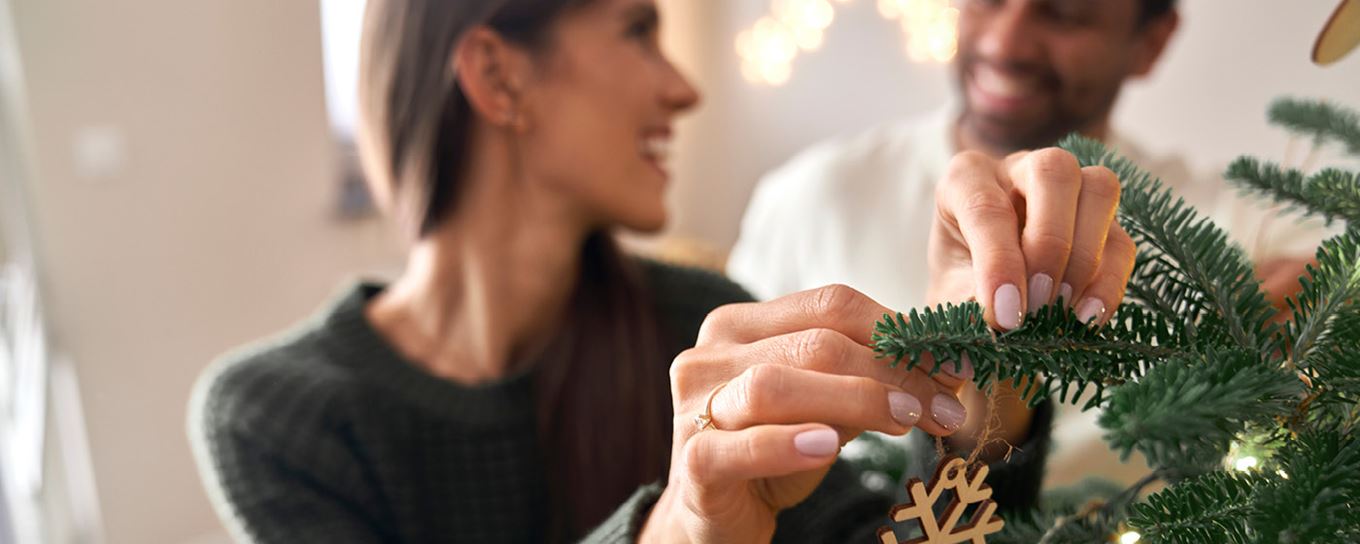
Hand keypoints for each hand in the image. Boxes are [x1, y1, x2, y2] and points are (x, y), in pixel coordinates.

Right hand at [640, 285, 971, 542]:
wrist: (715, 517)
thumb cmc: (772, 450)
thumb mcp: (823, 405)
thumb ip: (863, 379)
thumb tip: (945, 366)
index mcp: (740, 326)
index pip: (830, 305)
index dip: (899, 330)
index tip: (954, 363)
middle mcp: (709, 355)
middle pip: (813, 343)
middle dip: (892, 371)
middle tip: (945, 405)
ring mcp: (694, 407)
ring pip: (775, 385)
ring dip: (856, 399)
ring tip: (907, 421)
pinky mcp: (692, 462)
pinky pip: (740, 445)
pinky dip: (787, 443)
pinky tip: (828, 446)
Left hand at [928, 148, 1136, 328]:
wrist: (982, 296)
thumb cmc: (958, 287)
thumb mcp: (948, 296)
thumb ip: (967, 308)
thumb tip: (1000, 322)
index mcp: (966, 178)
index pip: (986, 206)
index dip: (999, 263)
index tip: (1005, 315)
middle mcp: (1019, 169)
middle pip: (1053, 173)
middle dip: (1050, 245)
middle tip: (1037, 305)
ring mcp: (1070, 187)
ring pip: (1099, 190)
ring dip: (1085, 258)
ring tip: (1060, 312)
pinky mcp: (1103, 221)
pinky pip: (1121, 241)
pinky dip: (1108, 282)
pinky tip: (1086, 319)